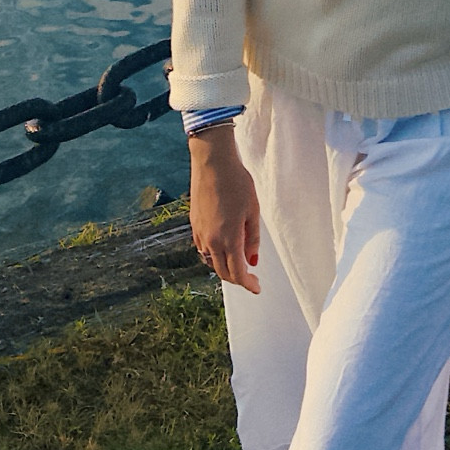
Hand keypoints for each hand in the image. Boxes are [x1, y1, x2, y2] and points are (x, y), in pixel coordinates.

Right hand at [187, 124, 260, 292]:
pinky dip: (213, 255)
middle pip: (223, 272)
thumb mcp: (252, 211)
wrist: (212, 162)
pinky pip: (202, 249)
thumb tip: (252, 260)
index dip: (248, 284)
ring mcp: (200, 232)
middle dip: (237, 279)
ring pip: (211, 262)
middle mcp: (211, 240)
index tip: (256, 288)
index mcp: (229, 238)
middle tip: (250, 277)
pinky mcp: (193, 224)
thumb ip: (252, 239)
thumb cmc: (235, 182)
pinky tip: (221, 248)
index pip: (238, 273)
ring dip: (224, 268)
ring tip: (237, 263)